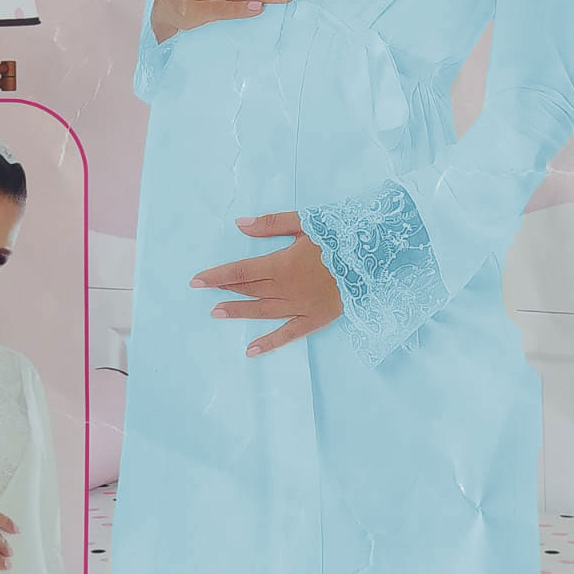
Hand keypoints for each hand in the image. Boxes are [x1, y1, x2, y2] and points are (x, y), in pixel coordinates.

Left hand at [189, 211, 343, 357]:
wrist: (377, 256)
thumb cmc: (341, 236)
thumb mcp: (306, 222)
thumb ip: (271, 225)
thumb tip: (240, 225)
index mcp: (282, 264)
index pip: (241, 271)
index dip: (217, 276)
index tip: (196, 280)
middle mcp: (287, 288)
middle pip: (250, 290)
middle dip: (226, 290)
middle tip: (206, 292)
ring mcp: (301, 306)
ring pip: (263, 311)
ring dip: (239, 312)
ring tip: (218, 312)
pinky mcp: (316, 319)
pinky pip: (289, 334)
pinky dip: (269, 343)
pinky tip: (251, 350)